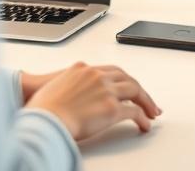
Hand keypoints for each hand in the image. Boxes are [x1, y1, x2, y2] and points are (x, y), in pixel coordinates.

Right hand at [25, 62, 161, 141]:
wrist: (43, 117)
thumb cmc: (43, 108)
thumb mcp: (56, 87)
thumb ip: (70, 87)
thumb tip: (72, 99)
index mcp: (84, 69)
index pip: (112, 70)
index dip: (124, 80)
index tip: (129, 87)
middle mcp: (98, 76)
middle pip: (127, 79)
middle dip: (139, 90)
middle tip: (147, 101)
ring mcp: (106, 91)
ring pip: (135, 92)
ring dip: (146, 102)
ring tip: (151, 113)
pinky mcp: (111, 108)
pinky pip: (133, 112)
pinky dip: (142, 118)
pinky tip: (144, 125)